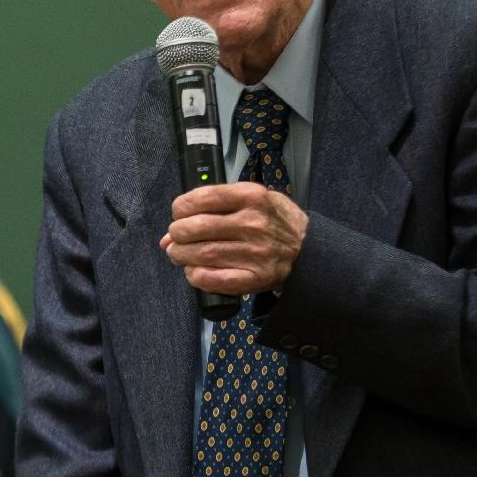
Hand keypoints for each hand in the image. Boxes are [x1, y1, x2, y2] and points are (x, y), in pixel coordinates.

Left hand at [159, 181, 306, 296]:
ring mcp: (255, 252)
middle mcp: (253, 223)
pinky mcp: (255, 278)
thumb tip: (168, 234)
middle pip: (196, 227)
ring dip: (181, 255)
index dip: (180, 207)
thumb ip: (214, 209)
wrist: (308, 250)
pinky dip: (196, 276)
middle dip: (177, 234)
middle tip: (177, 238)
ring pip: (201, 254)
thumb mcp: (252, 200)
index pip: (201, 198)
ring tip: (180, 254)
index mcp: (252, 197)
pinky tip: (194, 271)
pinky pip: (214, 279)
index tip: (179, 214)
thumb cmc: (276, 220)